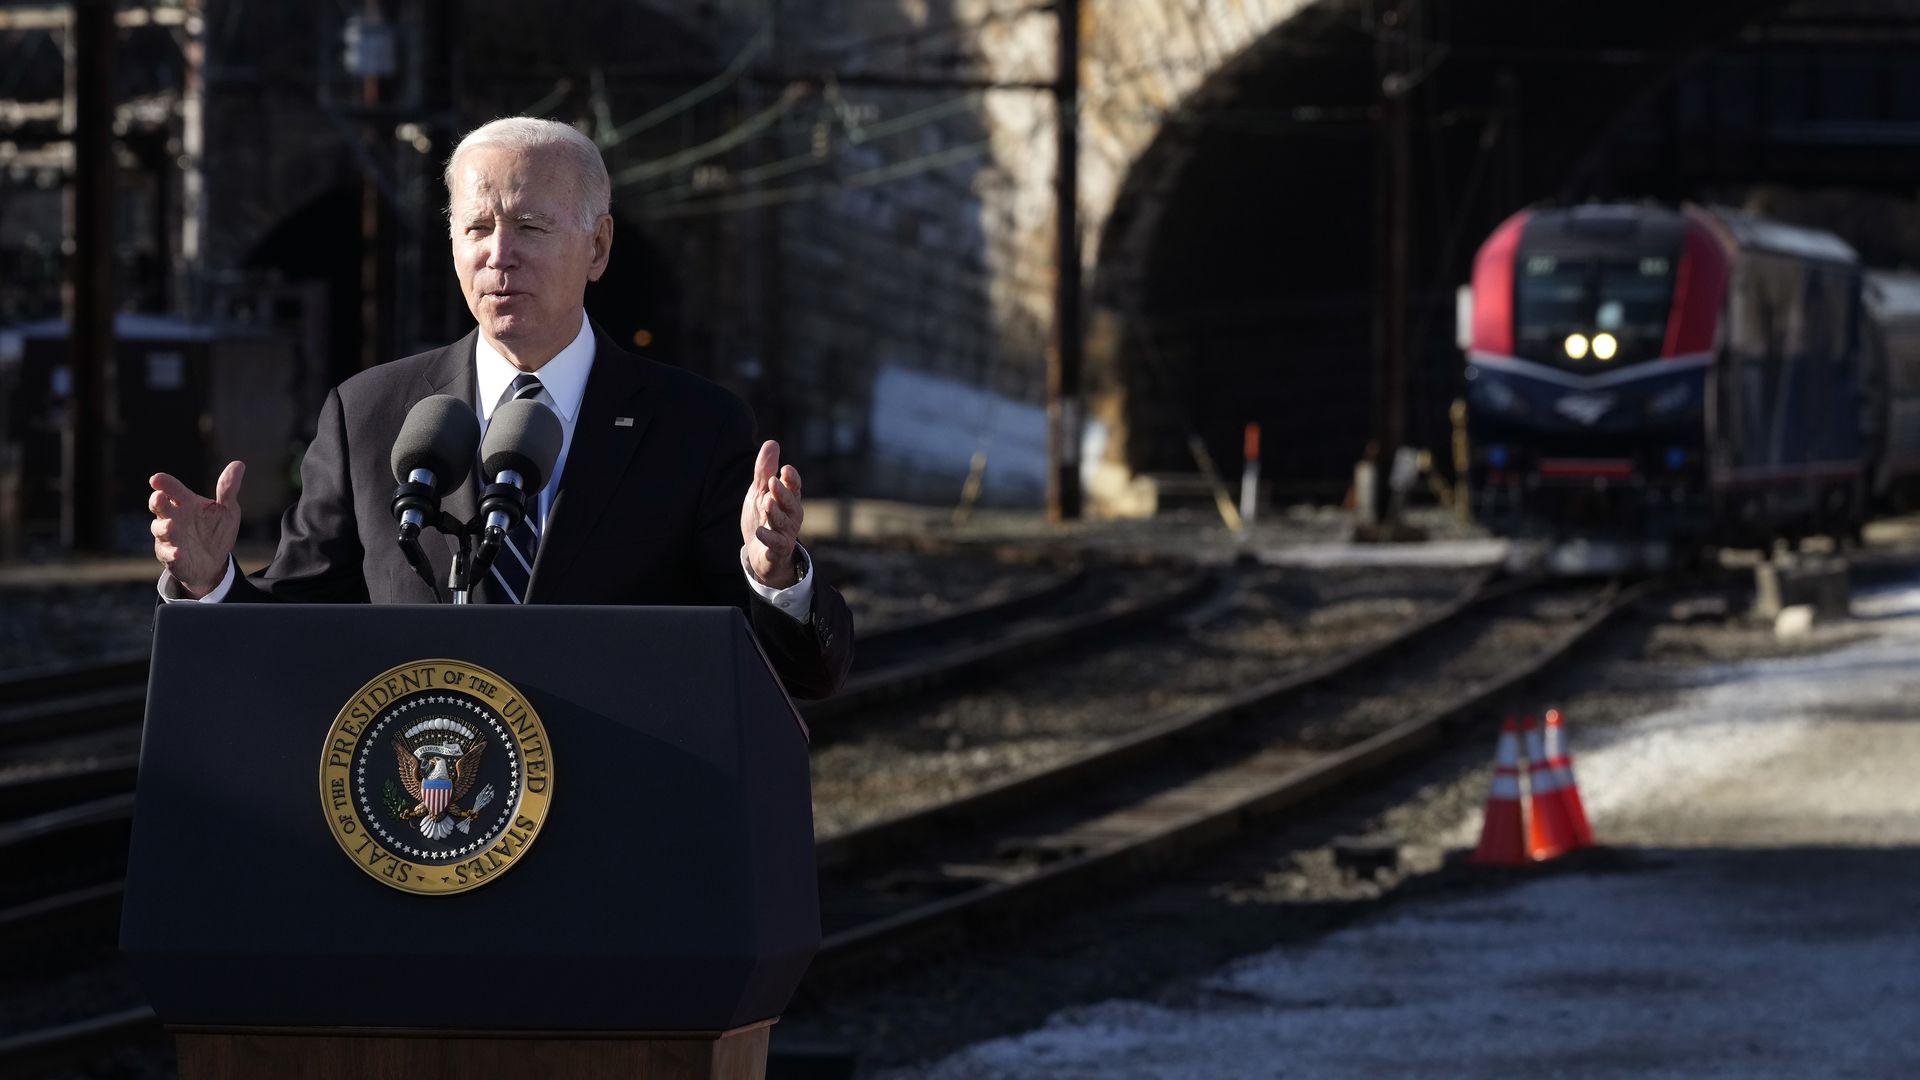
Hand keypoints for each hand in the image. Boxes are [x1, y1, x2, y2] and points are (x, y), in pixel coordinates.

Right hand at [149, 460, 244, 598]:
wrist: (214, 562)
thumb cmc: (216, 531)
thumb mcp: (227, 510)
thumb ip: (228, 489)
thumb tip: (239, 464)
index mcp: (185, 503)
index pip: (172, 489)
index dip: (164, 483)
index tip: (157, 479)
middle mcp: (173, 517)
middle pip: (159, 506)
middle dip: (157, 501)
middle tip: (159, 496)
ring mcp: (169, 537)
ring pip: (159, 529)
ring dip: (163, 527)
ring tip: (171, 526)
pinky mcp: (170, 556)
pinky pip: (167, 554)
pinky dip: (171, 553)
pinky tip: (178, 553)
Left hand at [741, 440, 802, 588]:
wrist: (760, 553)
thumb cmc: (763, 518)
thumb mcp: (760, 492)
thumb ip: (765, 471)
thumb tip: (773, 443)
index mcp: (789, 500)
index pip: (794, 487)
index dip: (792, 479)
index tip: (785, 469)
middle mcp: (791, 516)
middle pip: (790, 503)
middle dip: (783, 493)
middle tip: (773, 482)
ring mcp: (785, 534)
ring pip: (782, 522)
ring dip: (775, 513)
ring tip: (766, 503)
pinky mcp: (776, 550)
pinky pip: (775, 544)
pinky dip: (769, 538)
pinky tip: (760, 531)